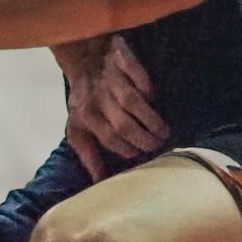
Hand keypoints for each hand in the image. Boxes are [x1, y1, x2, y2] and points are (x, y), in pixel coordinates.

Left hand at [60, 36, 165, 179]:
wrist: (83, 60)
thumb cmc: (84, 102)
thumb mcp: (78, 128)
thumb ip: (88, 155)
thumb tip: (98, 182)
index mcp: (85, 116)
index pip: (108, 137)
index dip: (126, 148)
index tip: (140, 155)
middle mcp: (96, 98)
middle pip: (122, 123)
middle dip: (142, 138)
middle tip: (158, 145)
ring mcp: (108, 79)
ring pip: (131, 101)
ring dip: (149, 118)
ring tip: (163, 131)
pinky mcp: (120, 59)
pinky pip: (134, 72)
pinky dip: (144, 84)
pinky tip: (153, 97)